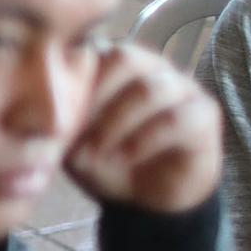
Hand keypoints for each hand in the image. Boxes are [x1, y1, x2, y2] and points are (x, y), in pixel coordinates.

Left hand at [63, 42, 222, 215]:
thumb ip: (59, 120)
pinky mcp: (205, 115)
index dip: (71, 81)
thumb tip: (44, 108)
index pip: (93, 49)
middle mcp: (152, 67)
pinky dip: (145, 140)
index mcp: (115, 65)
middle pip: (125, 57)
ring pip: (151, 89)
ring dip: (116, 123)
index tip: (53, 118)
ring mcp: (182, 88)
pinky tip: (126, 157)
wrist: (144, 200)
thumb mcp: (70, 143)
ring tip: (98, 151)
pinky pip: (177, 118)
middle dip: (94, 99)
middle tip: (77, 135)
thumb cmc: (104, 162)